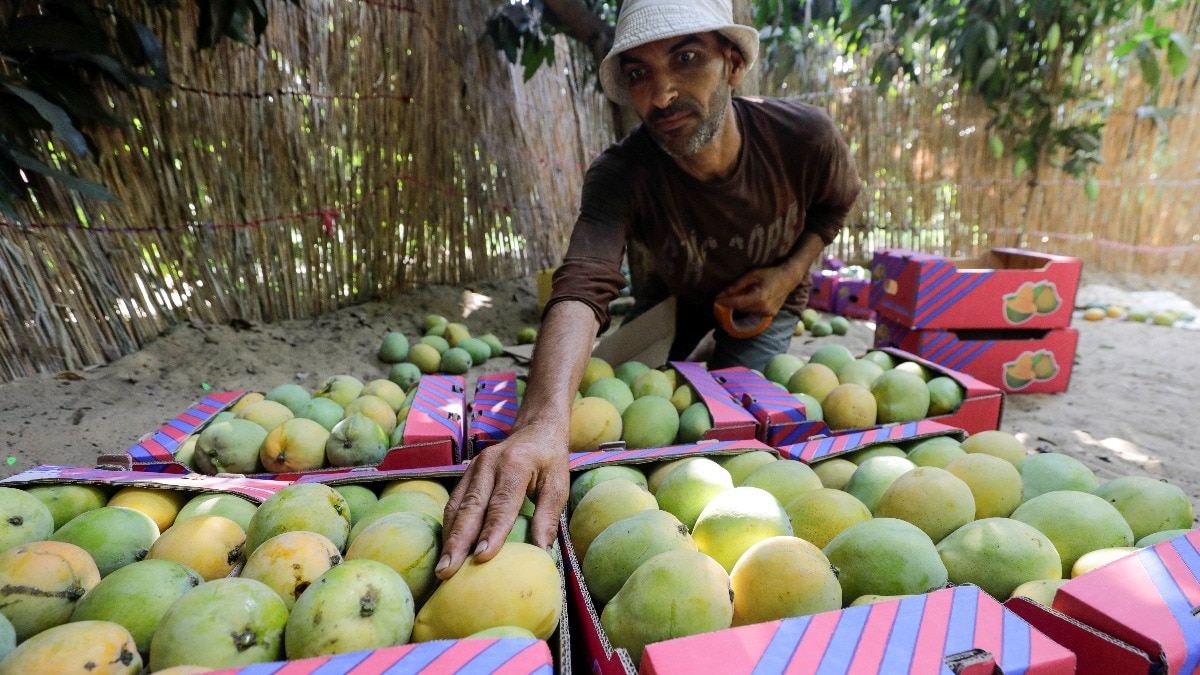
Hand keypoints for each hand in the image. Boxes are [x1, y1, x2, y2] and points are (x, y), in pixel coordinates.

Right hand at [435, 424, 569, 578]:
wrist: (535, 428)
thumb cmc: (550, 460)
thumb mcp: (558, 486)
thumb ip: (548, 518)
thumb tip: (541, 554)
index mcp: (515, 465)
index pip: (501, 504)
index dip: (491, 532)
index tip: (481, 557)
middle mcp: (489, 464)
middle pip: (470, 507)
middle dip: (458, 542)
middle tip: (448, 571)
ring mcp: (473, 468)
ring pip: (456, 506)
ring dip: (448, 538)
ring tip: (443, 568)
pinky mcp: (466, 474)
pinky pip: (454, 503)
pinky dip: (449, 527)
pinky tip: (446, 549)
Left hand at [715, 266, 793, 316]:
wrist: (789, 278)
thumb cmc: (771, 273)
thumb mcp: (753, 274)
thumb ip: (738, 284)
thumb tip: (723, 292)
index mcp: (759, 297)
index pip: (738, 303)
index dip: (726, 302)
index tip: (716, 299)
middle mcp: (764, 308)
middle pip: (741, 308)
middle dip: (732, 302)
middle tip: (725, 296)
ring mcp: (768, 313)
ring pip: (747, 311)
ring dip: (741, 305)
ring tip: (739, 295)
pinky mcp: (770, 315)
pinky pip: (754, 312)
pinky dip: (750, 307)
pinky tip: (751, 298)